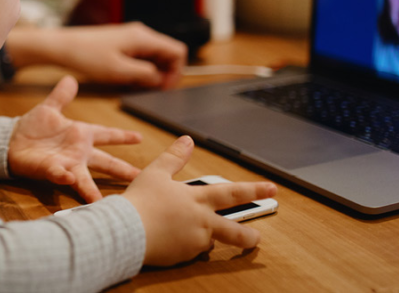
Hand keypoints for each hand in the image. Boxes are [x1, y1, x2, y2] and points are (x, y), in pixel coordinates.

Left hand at [5, 22, 186, 88]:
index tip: (163, 87)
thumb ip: (145, 74)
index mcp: (143, 38)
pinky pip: (142, 55)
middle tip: (150, 89)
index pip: (177, 51)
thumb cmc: (88, 56)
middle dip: (164, 73)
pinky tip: (128, 79)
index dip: (176, 71)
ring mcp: (132, 37)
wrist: (63, 46)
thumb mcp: (119, 71)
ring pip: (155, 55)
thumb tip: (161, 78)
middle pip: (168, 53)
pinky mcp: (123, 42)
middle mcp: (141, 34)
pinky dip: (141, 68)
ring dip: (152, 72)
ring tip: (137, 85)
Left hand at [7, 76, 141, 202]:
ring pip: (84, 178)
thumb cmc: (32, 128)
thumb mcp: (49, 109)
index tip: (140, 137)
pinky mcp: (50, 169)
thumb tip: (70, 79)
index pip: (107, 134)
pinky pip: (59, 173)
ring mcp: (66, 164)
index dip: (123, 136)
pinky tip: (69, 178)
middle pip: (106, 162)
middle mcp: (78, 153)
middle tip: (140, 176)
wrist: (11, 141)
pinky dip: (64, 176)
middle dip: (122, 170)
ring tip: (102, 200)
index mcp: (81, 135)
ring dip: (92, 189)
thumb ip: (61, 96)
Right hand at [122, 136, 276, 266]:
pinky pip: (189, 252)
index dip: (254, 189)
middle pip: (233, 230)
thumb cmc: (139, 201)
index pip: (232, 192)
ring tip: (194, 234)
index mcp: (197, 199)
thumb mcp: (156, 172)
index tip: (272, 188)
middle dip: (248, 235)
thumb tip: (187, 140)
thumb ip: (174, 157)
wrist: (126, 231)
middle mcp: (201, 222)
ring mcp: (193, 242)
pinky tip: (170, 240)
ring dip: (206, 238)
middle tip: (257, 238)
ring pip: (208, 242)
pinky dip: (185, 246)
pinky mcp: (181, 257)